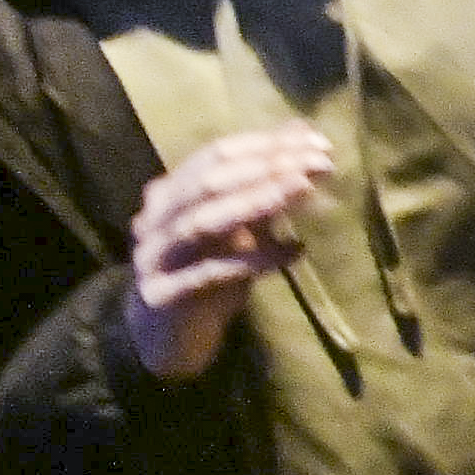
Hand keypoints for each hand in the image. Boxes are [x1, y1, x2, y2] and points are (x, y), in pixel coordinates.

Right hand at [117, 126, 337, 381]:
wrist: (163, 339)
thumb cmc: (205, 275)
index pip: (215, 154)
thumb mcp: (235, 228)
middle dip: (267, 166)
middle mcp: (154, 220)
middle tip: (320, 161)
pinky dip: (255, 259)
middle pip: (210, 182)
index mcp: (169, 194)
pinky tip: (295, 251)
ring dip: (259, 201)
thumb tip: (302, 135)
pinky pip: (211, 273)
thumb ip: (261, 186)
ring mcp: (155, 258)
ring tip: (306, 189)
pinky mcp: (164, 296)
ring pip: (205, 221)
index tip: (316, 141)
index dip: (265, 144)